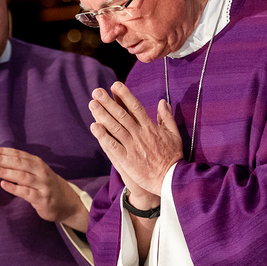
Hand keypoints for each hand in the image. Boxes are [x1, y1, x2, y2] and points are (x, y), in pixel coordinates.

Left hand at [0, 146, 88, 231]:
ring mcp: (42, 185)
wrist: (67, 202)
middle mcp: (41, 172)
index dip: (3, 151)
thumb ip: (21, 165)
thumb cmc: (46, 185)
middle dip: (2, 159)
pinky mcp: (42, 199)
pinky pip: (27, 193)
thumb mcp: (36, 172)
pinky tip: (3, 185)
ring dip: (6, 172)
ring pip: (22, 176)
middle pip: (20, 163)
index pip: (18, 154)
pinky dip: (14, 188)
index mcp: (37, 163)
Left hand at [88, 82, 181, 196]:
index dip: (125, 95)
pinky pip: (113, 146)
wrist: (171, 180)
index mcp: (151, 127)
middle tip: (96, 91)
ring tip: (92, 104)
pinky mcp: (127, 160)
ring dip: (103, 115)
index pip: (136, 107)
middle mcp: (141, 134)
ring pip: (115, 128)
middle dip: (108, 102)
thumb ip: (167, 117)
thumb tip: (163, 101)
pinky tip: (94, 127)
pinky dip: (103, 136)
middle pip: (122, 115)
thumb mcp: (174, 134)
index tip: (115, 85)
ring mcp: (133, 147)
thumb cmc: (173, 157)